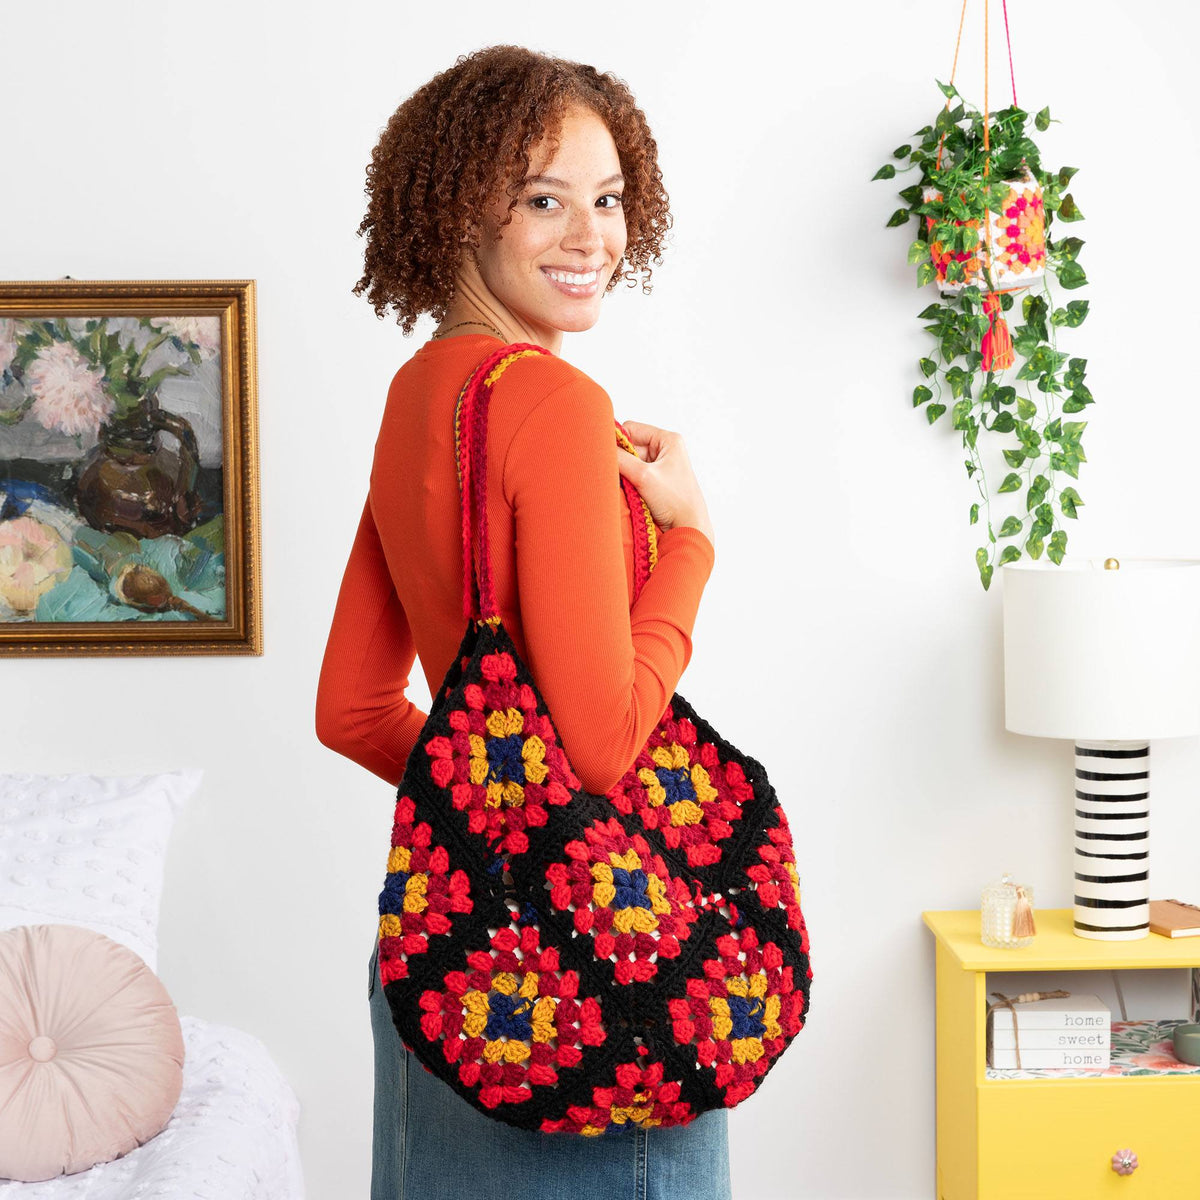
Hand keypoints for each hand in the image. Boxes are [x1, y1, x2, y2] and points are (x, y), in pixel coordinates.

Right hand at [615, 420, 714, 549]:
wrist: (688, 529)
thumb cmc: (677, 502)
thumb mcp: (644, 476)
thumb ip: (620, 459)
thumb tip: (600, 448)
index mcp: (668, 440)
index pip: (632, 429)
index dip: (617, 440)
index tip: (606, 453)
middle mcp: (664, 450)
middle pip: (630, 446)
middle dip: (621, 460)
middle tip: (616, 473)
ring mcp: (660, 466)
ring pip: (630, 462)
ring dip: (624, 474)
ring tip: (627, 486)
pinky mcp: (655, 482)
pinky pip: (633, 475)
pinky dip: (628, 483)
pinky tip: (629, 492)